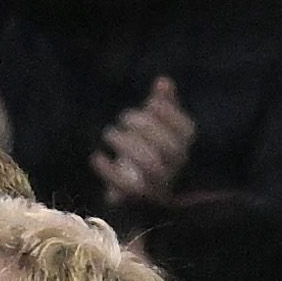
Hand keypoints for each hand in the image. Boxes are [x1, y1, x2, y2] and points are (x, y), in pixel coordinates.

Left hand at [90, 74, 195, 212]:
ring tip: (109, 133)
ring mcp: (158, 186)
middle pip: (169, 147)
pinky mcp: (136, 199)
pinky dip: (108, 171)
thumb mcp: (157, 127)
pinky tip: (96, 156)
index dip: (167, 114)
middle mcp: (177, 169)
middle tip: (123, 118)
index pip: (185, 130)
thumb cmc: (151, 152)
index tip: (148, 104)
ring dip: (128, 145)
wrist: (141, 194)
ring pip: (152, 166)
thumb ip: (163, 105)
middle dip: (145, 127)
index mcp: (185, 148)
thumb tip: (163, 81)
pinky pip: (125, 188)